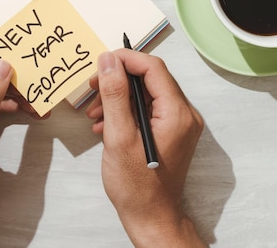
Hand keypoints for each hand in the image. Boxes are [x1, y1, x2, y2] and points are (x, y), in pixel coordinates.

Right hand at [86, 50, 205, 246]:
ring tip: (94, 114)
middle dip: (118, 81)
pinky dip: (126, 112)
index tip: (100, 63)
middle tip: (92, 90)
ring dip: (118, 98)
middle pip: (150, 79)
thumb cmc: (136, 185)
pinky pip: (148, 110)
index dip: (126, 59)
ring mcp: (179, 124)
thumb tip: (109, 60)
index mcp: (177, 113)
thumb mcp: (119, 136)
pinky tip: (105, 125)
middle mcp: (185, 114)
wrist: (151, 217)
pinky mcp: (171, 132)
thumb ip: (114, 94)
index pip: (153, 67)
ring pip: (146, 94)